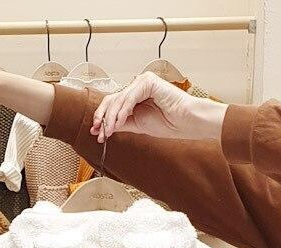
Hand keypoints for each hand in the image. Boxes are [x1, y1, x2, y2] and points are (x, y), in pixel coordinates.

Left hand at [89, 70, 224, 144]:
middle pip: (112, 99)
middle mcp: (137, 85)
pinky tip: (119, 123)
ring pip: (119, 99)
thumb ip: (121, 123)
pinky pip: (130, 97)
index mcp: (135, 95)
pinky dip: (122, 111)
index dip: (102, 117)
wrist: (185, 122)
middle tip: (98, 133)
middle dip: (103, 117)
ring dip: (111, 118)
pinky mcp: (148, 81)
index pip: (113, 103)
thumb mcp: (137, 124)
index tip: (95, 132)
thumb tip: (103, 127)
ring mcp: (142, 81)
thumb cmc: (167, 122)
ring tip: (108, 131)